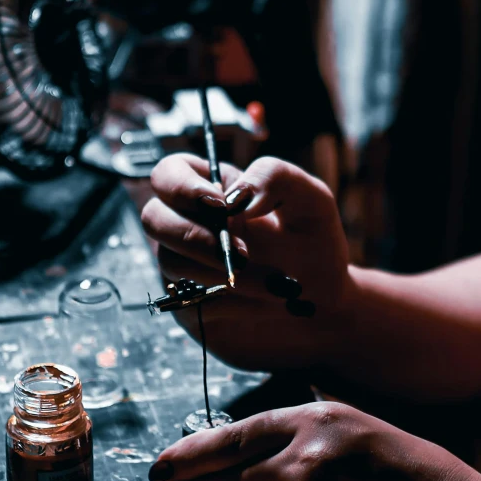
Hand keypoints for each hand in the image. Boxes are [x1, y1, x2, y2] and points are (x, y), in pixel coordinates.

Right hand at [139, 153, 354, 370]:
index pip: (168, 173)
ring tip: (276, 285)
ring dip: (225, 274)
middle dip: (196, 237)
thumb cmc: (314, 244)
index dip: (181, 186)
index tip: (221, 206)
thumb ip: (275, 178)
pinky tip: (266, 304)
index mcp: (214, 190)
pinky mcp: (191, 307)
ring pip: (172, 263)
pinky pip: (190, 303)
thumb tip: (235, 197)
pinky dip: (232, 304)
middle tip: (243, 255)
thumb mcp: (311, 200)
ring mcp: (186, 268)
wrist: (325, 305)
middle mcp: (191, 225)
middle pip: (154, 218)